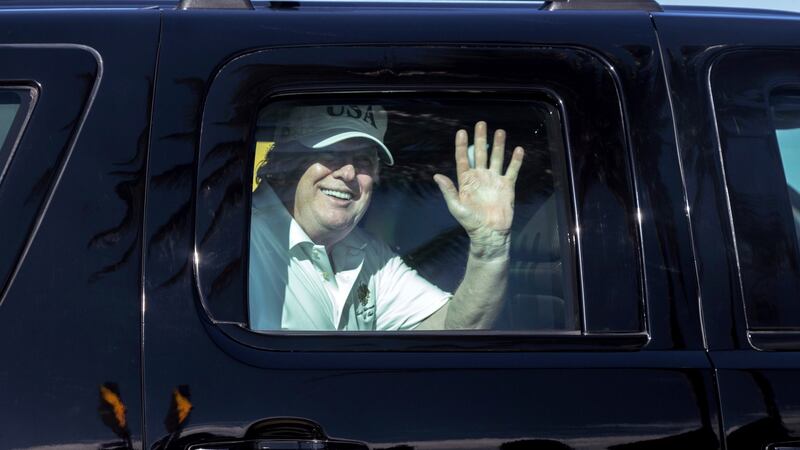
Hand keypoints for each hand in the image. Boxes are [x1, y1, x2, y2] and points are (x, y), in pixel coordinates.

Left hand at [433, 121, 523, 258]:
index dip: (462, 146)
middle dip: (481, 139)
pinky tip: (518, 149)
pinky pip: (512, 170)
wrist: (490, 233)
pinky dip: (515, 160)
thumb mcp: (456, 206)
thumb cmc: (470, 222)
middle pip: (481, 154)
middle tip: (481, 124)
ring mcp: (494, 180)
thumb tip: (437, 175)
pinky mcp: (507, 186)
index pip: (463, 159)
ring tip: (500, 131)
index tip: (462, 132)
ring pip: (496, 158)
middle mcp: (480, 177)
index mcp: (466, 181)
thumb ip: (448, 190)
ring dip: (498, 145)